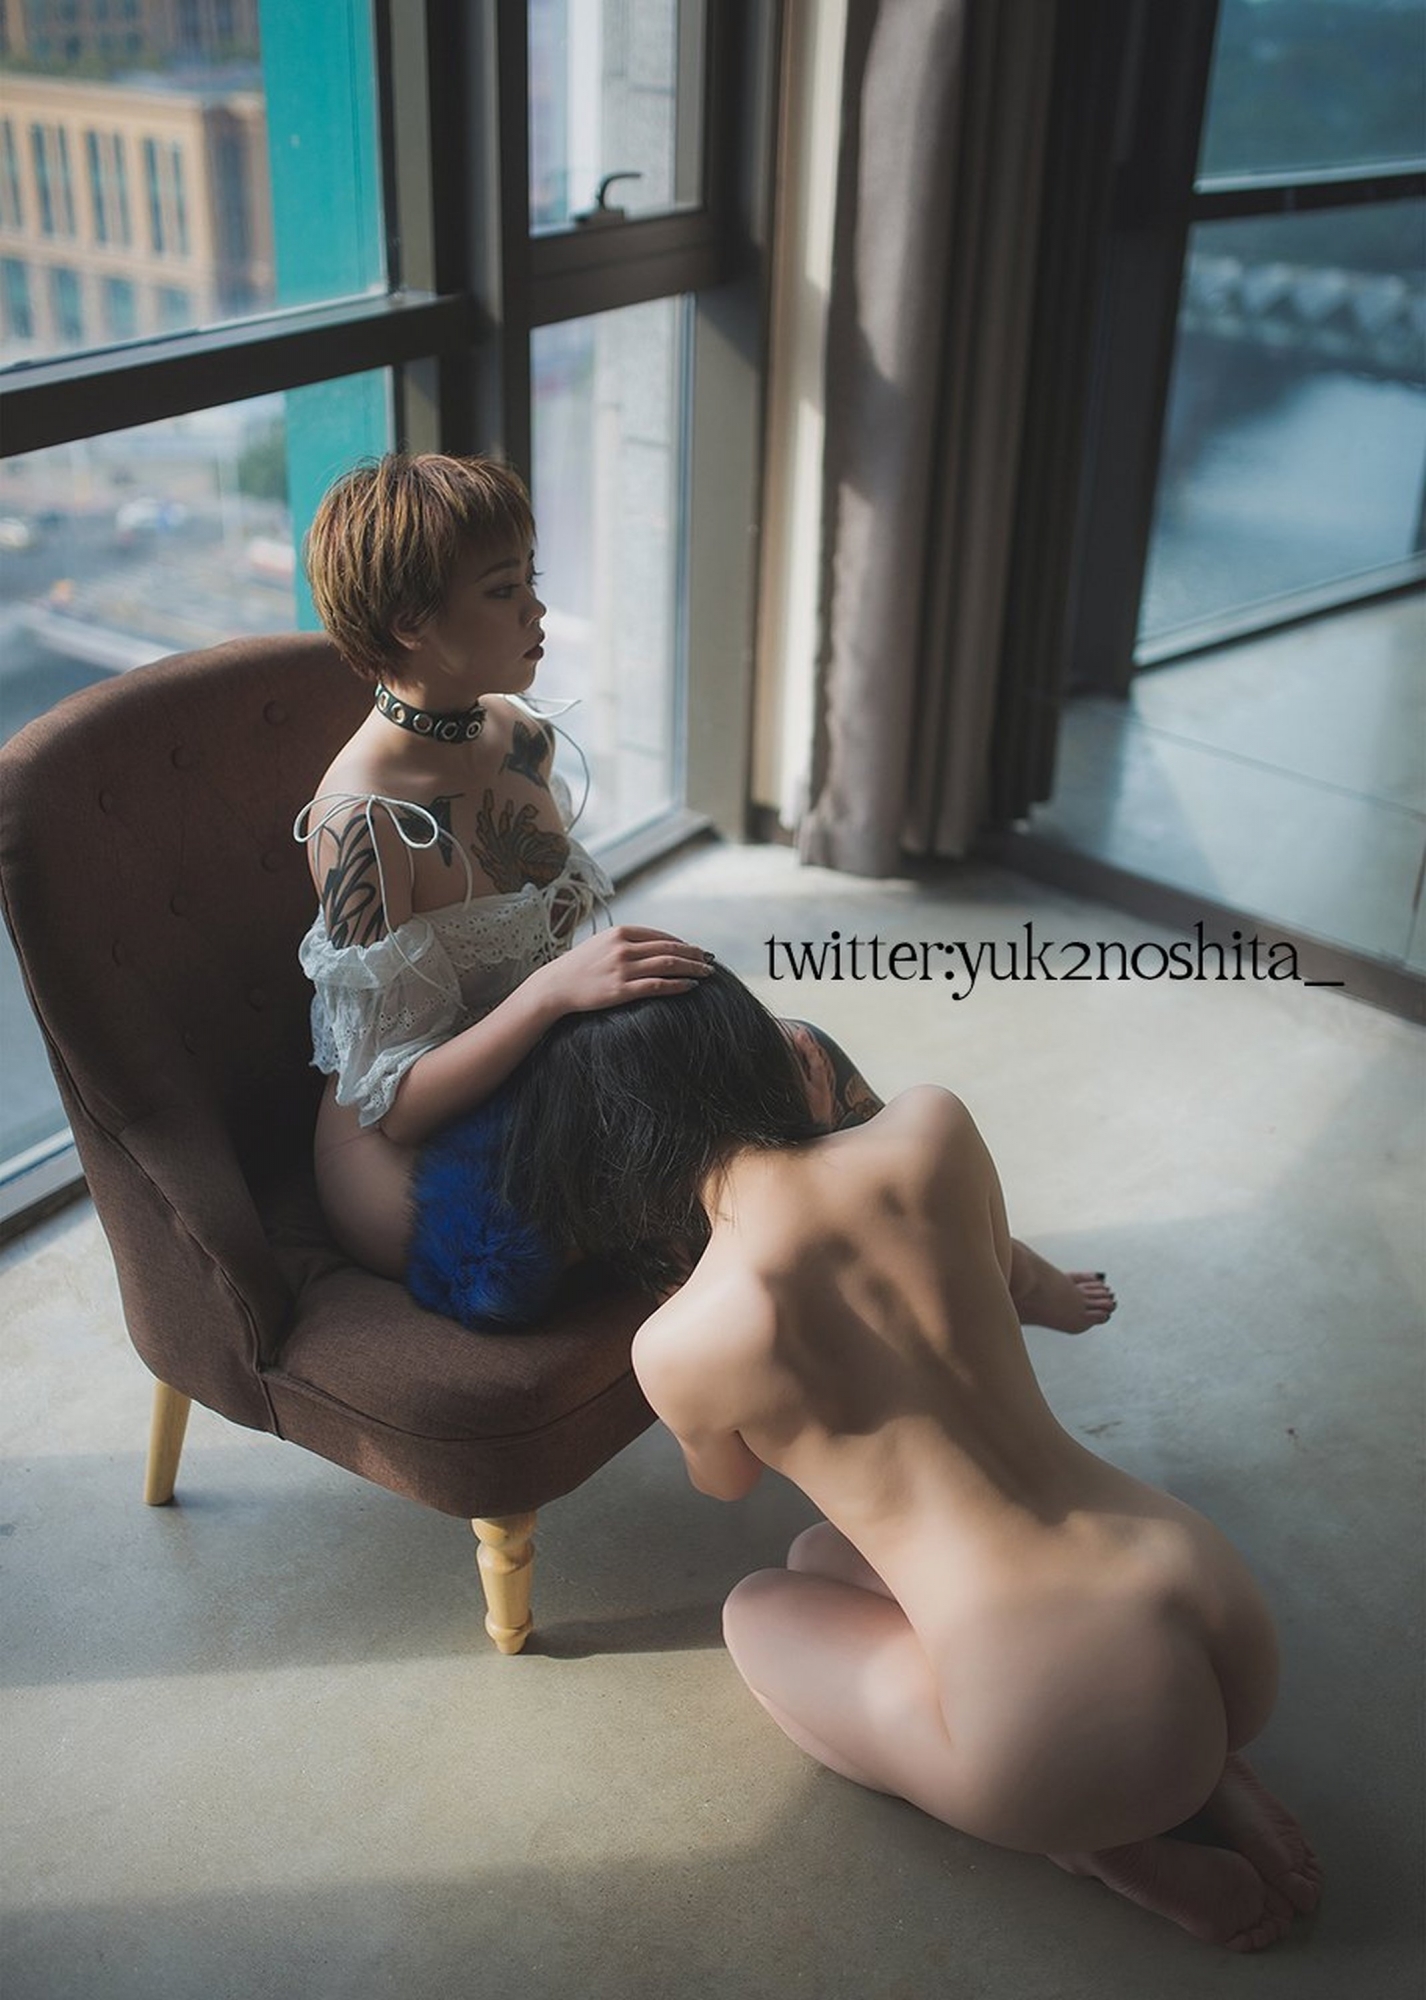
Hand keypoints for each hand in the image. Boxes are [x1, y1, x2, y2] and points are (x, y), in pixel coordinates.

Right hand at [533, 925, 712, 1015]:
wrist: (555, 986)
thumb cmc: (580, 966)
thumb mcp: (602, 943)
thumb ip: (627, 941)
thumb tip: (655, 945)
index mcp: (620, 932)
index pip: (661, 936)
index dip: (682, 943)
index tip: (696, 950)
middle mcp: (623, 947)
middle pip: (669, 949)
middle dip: (694, 955)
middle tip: (710, 960)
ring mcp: (623, 969)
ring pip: (668, 965)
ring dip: (692, 968)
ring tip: (707, 973)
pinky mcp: (621, 990)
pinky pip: (658, 986)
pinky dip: (678, 985)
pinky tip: (691, 986)